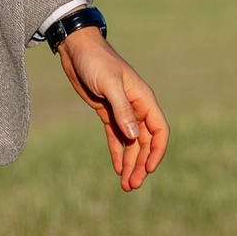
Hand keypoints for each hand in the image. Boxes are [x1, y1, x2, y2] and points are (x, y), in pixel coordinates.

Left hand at [58, 29, 170, 190]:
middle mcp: (137, 108)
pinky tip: (118, 169)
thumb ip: (122, 110)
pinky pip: (117, 138)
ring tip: (126, 185)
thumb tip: (134, 137)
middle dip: (141, 165)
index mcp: (144, 100)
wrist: (77, 50)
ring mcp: (123, 112)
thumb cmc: (97, 62)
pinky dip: (118, 154)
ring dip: (130, 164)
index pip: (159, 131)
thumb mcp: (109, 85)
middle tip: (132, 185)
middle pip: (145, 143)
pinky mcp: (108, 113)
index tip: (149, 170)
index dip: (157, 152)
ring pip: (131, 144)